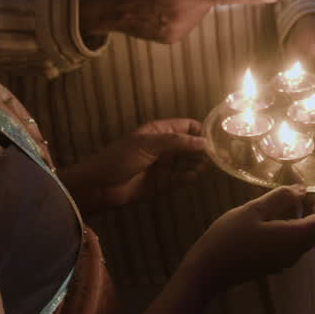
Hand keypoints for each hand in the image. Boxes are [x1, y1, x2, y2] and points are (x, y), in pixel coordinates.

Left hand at [59, 119, 207, 212]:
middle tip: (215, 157)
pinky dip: (188, 178)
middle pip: (190, 145)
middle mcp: (164, 148)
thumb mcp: (148, 144)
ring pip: (188, 163)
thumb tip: (204, 142)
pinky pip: (180, 179)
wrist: (99, 187)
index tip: (215, 138)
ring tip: (203, 167)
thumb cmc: (120, 159)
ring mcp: (164, 166)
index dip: (200, 130)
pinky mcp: (162, 184)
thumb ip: (177, 142)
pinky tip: (192, 177)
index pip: (187, 126)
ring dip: (197, 164)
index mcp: (159, 132)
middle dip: (202, 150)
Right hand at [187, 187, 314, 289]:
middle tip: (287, 196)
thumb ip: (280, 198)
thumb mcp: (253, 210)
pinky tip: (264, 223)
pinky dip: (285, 231)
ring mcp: (285, 262)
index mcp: (294, 238)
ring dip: (296, 220)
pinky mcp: (274, 265)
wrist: (208, 271)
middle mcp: (295, 253)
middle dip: (308, 210)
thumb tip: (301, 190)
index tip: (303, 194)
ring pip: (303, 238)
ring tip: (272, 206)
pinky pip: (290, 245)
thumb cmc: (230, 237)